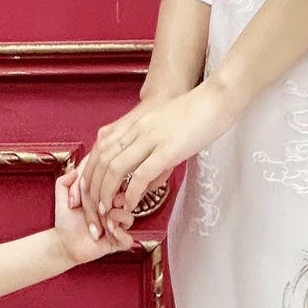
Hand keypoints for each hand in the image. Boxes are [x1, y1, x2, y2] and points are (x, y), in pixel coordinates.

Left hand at [54, 172, 133, 265]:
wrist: (64, 244)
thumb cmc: (66, 221)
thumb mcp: (61, 199)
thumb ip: (63, 182)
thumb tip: (74, 171)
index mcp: (104, 196)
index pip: (110, 184)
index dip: (96, 186)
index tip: (80, 197)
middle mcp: (114, 209)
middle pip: (123, 197)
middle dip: (110, 199)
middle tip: (97, 205)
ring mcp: (117, 225)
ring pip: (129, 216)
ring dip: (117, 215)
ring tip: (105, 218)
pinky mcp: (118, 242)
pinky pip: (128, 238)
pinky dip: (120, 234)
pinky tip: (109, 231)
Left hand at [82, 80, 235, 221]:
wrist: (217, 97)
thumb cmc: (198, 114)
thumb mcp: (167, 131)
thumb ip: (155, 154)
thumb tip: (150, 183)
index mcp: (136, 125)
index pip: (101, 149)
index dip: (91, 172)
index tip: (90, 190)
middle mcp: (138, 130)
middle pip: (102, 160)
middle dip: (93, 187)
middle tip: (93, 206)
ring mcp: (151, 139)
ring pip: (115, 168)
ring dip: (107, 192)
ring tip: (106, 210)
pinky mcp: (168, 149)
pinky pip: (141, 175)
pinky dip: (131, 194)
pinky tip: (131, 205)